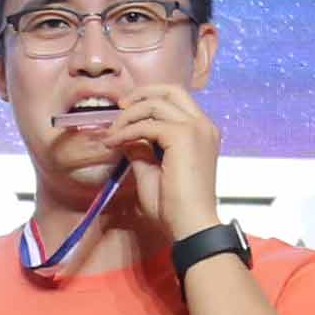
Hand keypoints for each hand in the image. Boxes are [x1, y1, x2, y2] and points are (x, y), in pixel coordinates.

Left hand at [102, 82, 225, 237]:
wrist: (191, 225)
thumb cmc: (175, 207)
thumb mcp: (152, 171)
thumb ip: (141, 149)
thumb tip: (126, 136)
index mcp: (201, 132)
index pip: (175, 101)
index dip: (148, 102)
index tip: (125, 114)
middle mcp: (203, 125)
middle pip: (170, 90)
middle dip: (141, 94)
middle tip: (120, 108)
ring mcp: (196, 128)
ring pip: (155, 103)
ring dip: (128, 116)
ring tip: (111, 133)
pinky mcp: (183, 136)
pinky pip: (146, 125)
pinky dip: (126, 131)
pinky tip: (114, 143)